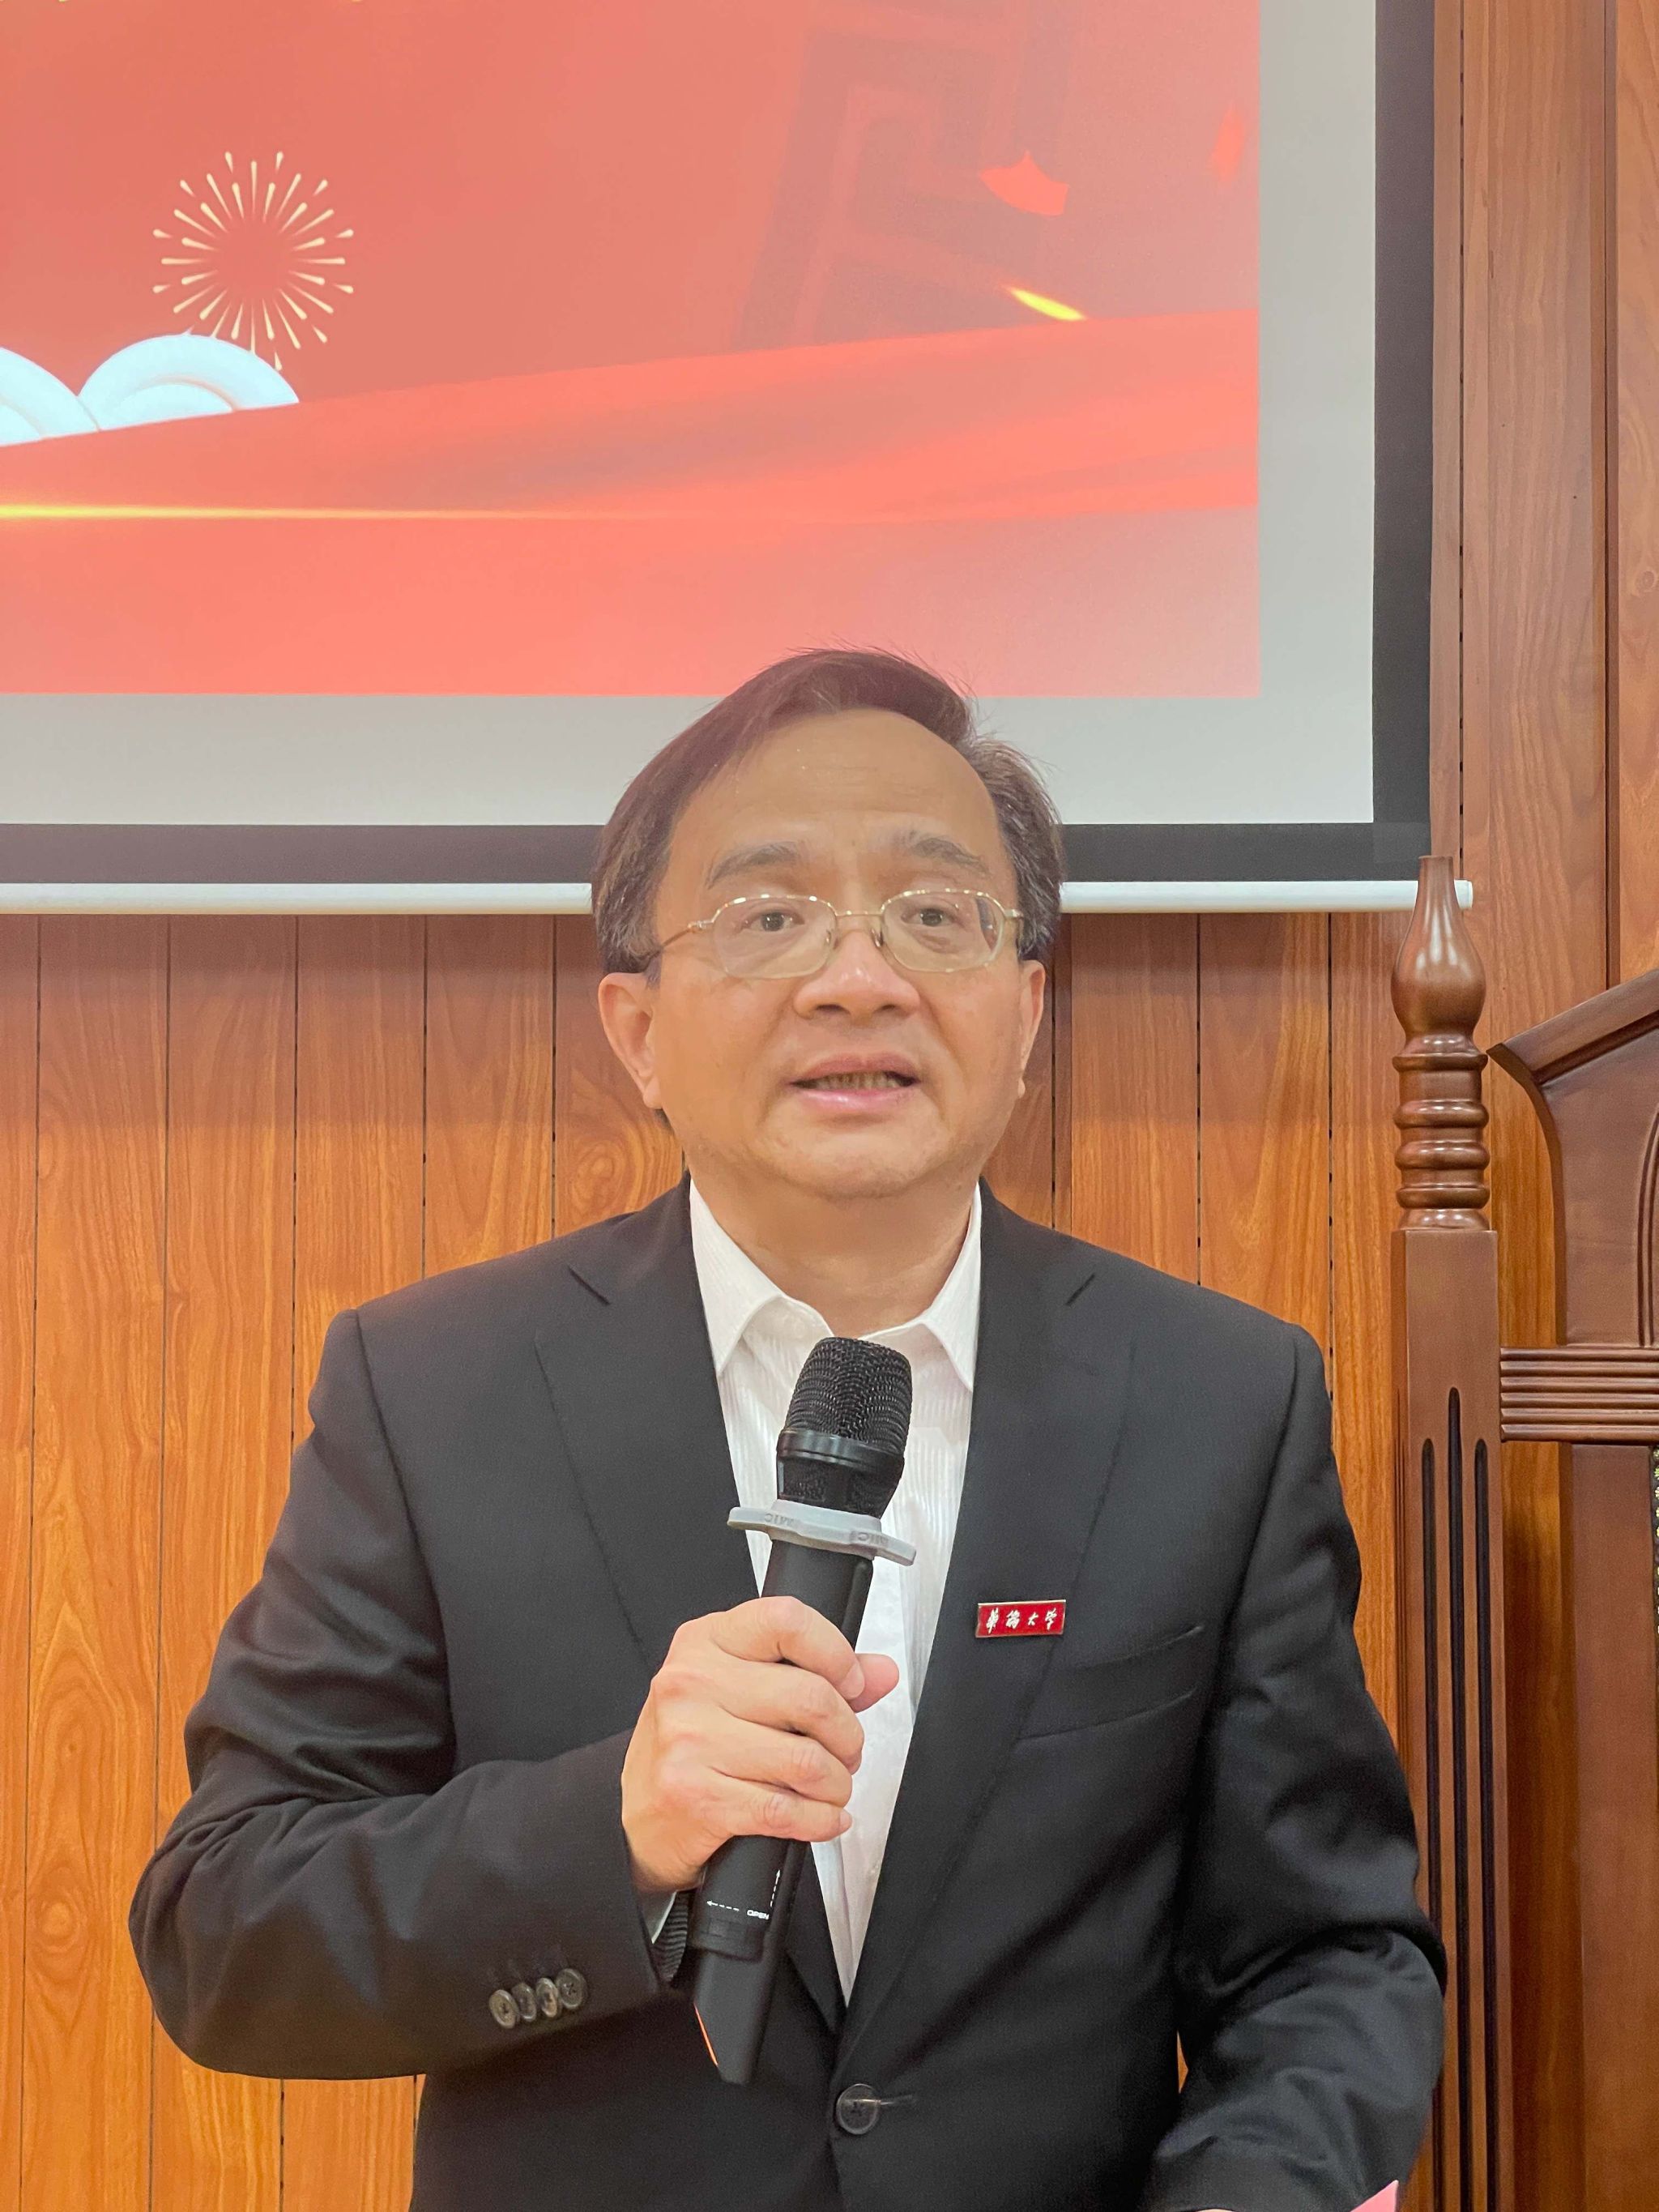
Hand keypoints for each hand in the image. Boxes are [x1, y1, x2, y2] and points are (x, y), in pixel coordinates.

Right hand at [620, 1595, 900, 1895]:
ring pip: (806, 1760)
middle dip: (848, 1735)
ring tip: (832, 1787)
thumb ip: (815, 1673)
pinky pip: (786, 1809)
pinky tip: (823, 1817)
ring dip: (837, 1783)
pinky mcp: (697, 1796)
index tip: (851, 1683)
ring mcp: (690, 1740)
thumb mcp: (742, 1689)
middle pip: (810, 1697)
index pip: (785, 1620)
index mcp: (706, 1641)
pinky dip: (820, 1820)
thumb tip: (880, 1672)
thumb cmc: (694, 1743)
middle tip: (846, 1750)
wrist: (638, 1814)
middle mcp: (692, 1683)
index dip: (835, 1653)